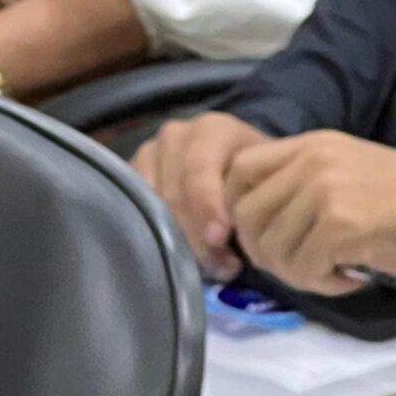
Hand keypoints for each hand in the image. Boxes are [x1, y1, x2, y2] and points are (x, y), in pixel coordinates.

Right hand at [133, 112, 271, 277]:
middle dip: (197, 236)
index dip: (207, 207)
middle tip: (221, 266)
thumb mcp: (263, 179)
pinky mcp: (133, 173)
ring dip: (179, 241)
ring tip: (209, 264)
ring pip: (153, 205)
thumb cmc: (254, 174)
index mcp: (212, 130)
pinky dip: (158, 234)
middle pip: (174, 193)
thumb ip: (251, 199)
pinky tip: (183, 251)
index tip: (220, 240)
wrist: (237, 162)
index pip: (199, 170)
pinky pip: (137, 209)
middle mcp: (176, 135)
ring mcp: (150, 153)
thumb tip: (230, 243)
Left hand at [224, 131, 395, 295]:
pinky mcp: (342, 222)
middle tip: (308, 267)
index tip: (272, 240)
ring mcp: (324, 188)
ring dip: (298, 273)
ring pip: (270, 247)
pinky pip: (302, 268)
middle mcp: (311, 158)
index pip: (237, 173)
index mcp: (311, 144)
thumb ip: (303, 188)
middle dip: (268, 254)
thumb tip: (258, 227)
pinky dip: (323, 285)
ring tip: (336, 271)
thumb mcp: (349, 176)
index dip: (240, 214)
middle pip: (245, 215)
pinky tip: (353, 277)